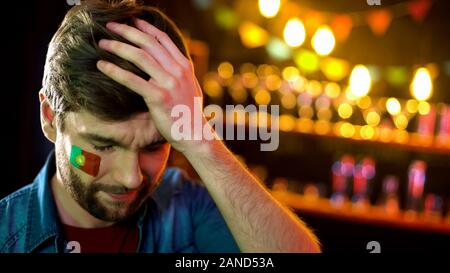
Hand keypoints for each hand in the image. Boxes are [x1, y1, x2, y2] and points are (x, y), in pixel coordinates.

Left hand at [96, 19, 206, 152]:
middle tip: (110, 26)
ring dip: (118, 46)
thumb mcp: (190, 86)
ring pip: (139, 57)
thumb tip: (167, 62)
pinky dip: (115, 70)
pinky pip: (132, 80)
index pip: (163, 39)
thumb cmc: (188, 113)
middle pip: (149, 43)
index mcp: (184, 66)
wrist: (194, 134)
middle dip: (127, 31)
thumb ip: (179, 72)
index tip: (131, 21)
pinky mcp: (158, 97)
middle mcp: (178, 71)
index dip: (145, 27)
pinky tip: (102, 65)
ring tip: (102, 43)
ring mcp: (169, 83)